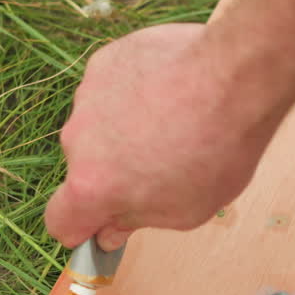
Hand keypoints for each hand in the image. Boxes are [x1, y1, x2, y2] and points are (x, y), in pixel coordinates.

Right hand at [45, 23, 281, 249]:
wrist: (234, 76)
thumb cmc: (216, 150)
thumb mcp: (185, 211)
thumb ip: (137, 222)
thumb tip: (110, 231)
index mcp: (91, 187)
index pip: (60, 221)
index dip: (82, 229)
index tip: (104, 224)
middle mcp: (77, 140)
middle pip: (84, 169)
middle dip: (112, 173)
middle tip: (160, 165)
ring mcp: (87, 96)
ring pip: (97, 127)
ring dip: (122, 131)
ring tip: (171, 121)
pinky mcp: (104, 63)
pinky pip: (110, 89)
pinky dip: (131, 94)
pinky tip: (168, 90)